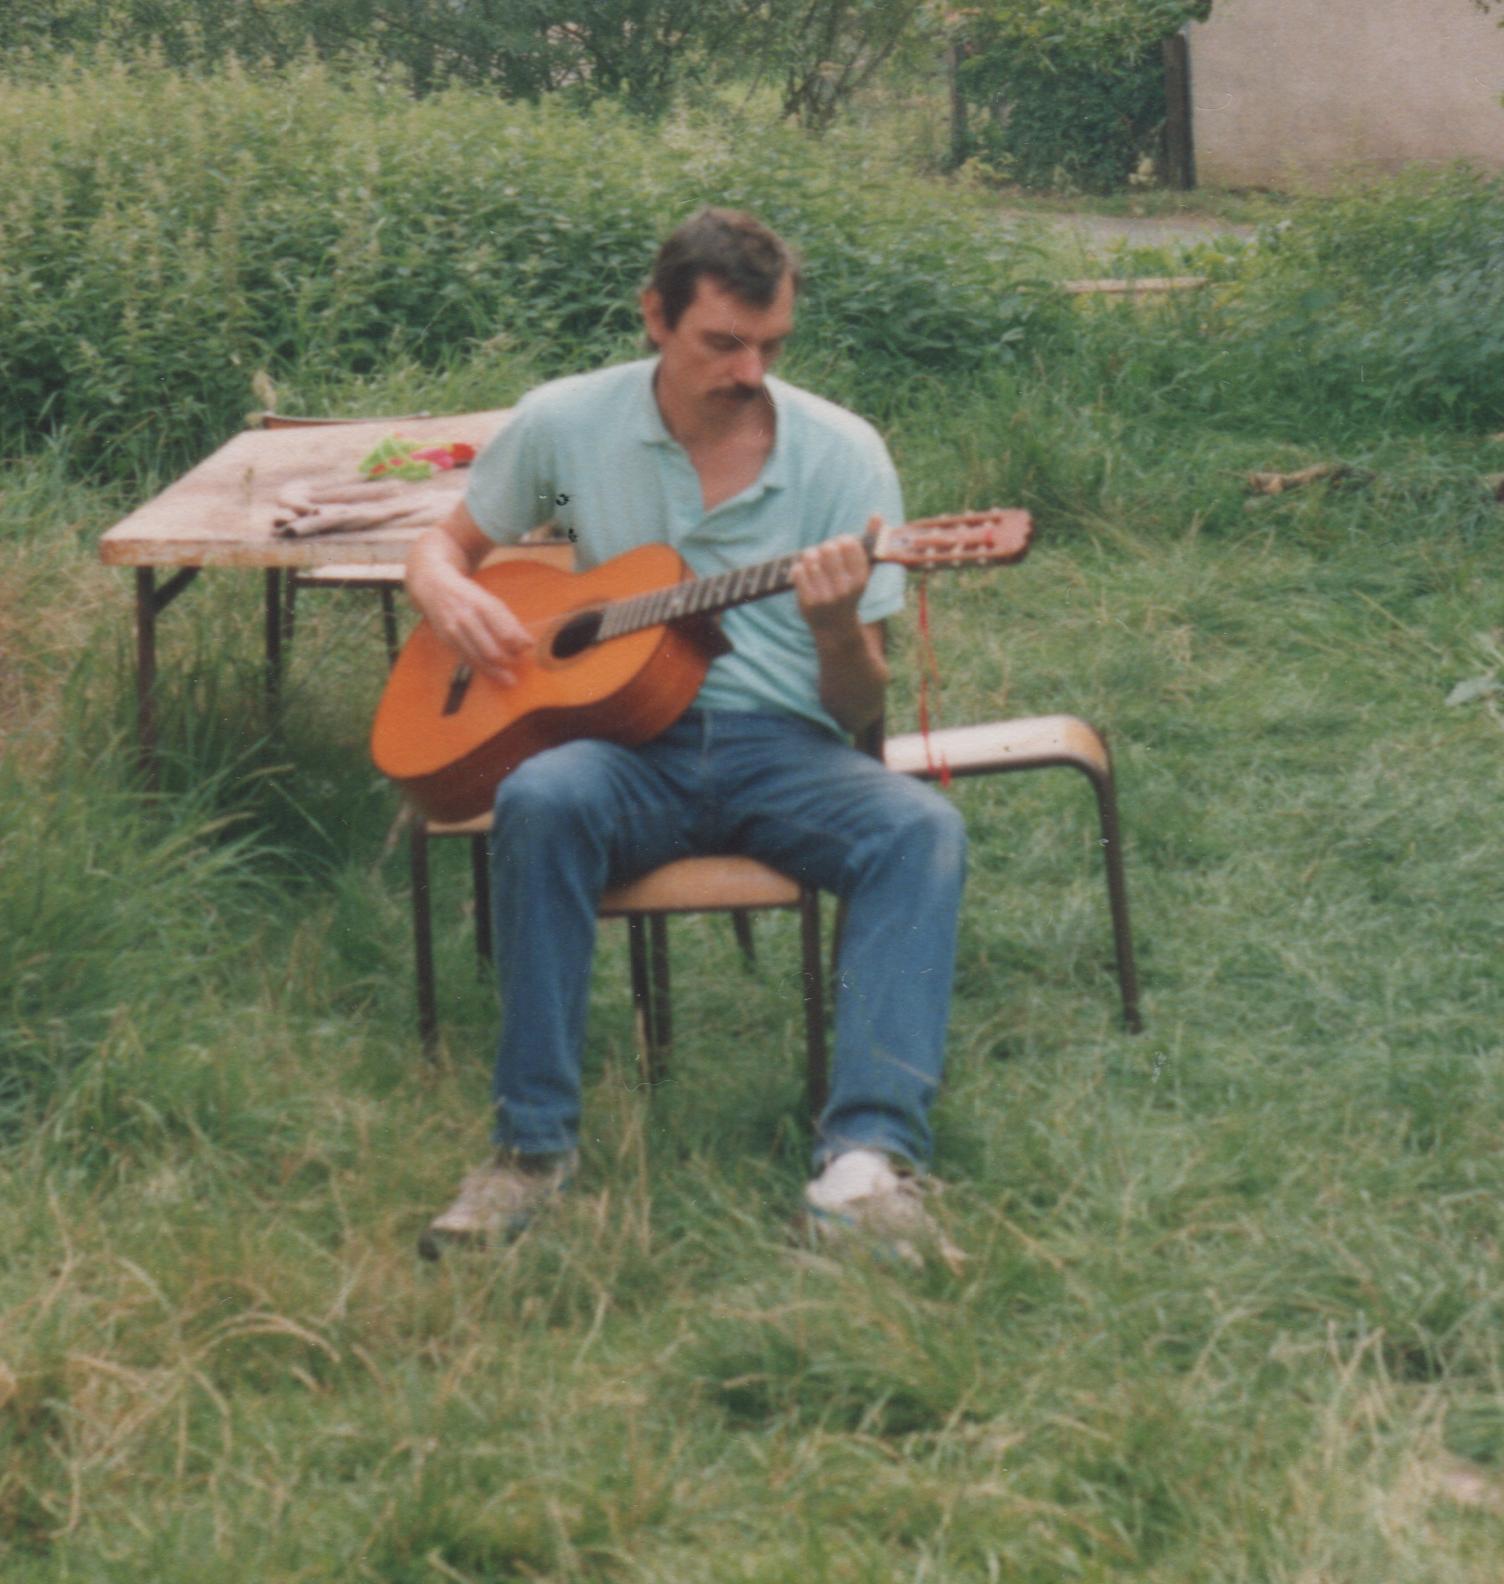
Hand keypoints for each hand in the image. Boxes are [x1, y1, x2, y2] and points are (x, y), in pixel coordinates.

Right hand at [424, 570, 532, 685]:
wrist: (434, 588)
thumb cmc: (470, 597)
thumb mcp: (491, 602)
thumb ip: (510, 623)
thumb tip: (528, 644)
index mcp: (482, 606)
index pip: (504, 631)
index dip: (518, 643)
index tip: (529, 648)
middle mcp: (467, 619)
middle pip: (491, 650)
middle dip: (507, 661)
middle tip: (518, 664)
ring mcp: (454, 631)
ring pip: (478, 659)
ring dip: (496, 672)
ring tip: (510, 680)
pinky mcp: (446, 641)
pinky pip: (467, 660)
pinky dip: (482, 669)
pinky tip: (493, 674)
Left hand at [791, 527, 872, 636]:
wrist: (835, 627)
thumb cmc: (849, 589)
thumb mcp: (863, 569)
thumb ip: (871, 542)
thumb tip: (877, 514)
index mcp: (861, 579)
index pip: (849, 544)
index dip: (842, 541)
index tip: (841, 548)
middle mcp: (845, 589)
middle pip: (828, 548)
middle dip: (825, 547)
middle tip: (825, 554)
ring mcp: (826, 597)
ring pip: (811, 557)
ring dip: (810, 557)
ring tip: (814, 564)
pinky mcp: (808, 603)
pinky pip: (798, 571)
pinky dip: (798, 568)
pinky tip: (803, 574)